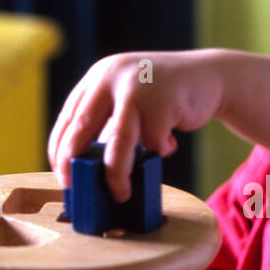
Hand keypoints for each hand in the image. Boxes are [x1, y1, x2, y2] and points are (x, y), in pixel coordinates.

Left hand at [47, 50, 224, 200]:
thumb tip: (86, 167)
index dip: (60, 149)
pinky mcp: (162, 102)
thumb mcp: (128, 97)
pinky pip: (153, 142)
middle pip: (82, 129)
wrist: (210, 76)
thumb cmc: (164, 96)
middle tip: (75, 189)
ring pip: (116, 142)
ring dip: (116, 175)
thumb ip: (108, 120)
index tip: (62, 174)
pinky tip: (169, 142)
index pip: (68, 117)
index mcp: (99, 76)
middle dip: (74, 165)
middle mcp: (112, 77)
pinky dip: (159, 150)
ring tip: (120, 193)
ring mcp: (137, 88)